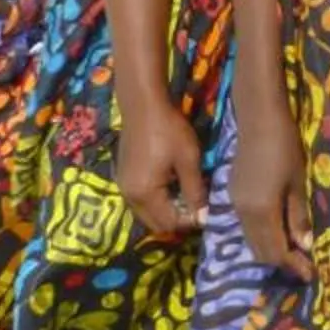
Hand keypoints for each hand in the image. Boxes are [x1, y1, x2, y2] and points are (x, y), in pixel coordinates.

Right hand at [116, 98, 206, 240]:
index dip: (190, 221)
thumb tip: (204, 217)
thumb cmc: (168, 130)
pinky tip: (170, 185)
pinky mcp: (123, 178)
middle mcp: (129, 196)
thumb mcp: (188, 160)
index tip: (206, 208)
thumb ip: (195, 191)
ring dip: (166, 211)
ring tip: (185, 194)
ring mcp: (123, 187)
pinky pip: (141, 202)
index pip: (169, 224)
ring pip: (147, 214)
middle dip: (177, 220)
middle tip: (196, 205)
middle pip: (155, 224)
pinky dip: (156, 201)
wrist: (142, 105)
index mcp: (144, 194)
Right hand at [231, 92, 313, 280]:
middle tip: (304, 266)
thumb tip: (305, 245)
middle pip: (260, 251)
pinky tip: (278, 230)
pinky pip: (247, 226)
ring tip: (294, 252)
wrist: (258, 118)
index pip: (276, 251)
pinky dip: (263, 236)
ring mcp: (235, 204)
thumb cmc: (285, 147)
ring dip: (271, 250)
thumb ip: (298, 217)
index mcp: (261, 212)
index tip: (311, 274)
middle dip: (282, 262)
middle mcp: (243, 213)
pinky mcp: (233, 194)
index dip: (293, 265)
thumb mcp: (297, 184)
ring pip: (252, 240)